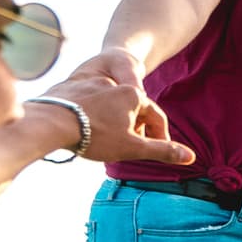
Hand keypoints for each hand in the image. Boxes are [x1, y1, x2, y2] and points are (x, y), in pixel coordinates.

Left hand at [41, 48, 192, 163]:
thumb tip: (191, 157)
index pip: (156, 116)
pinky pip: (91, 103)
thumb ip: (162, 150)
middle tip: (131, 148)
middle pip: (134, 110)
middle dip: (136, 129)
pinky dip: (94, 116)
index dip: (160, 137)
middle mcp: (115, 85)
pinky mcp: (72, 88)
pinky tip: (86, 129)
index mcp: (134, 96)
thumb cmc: (94, 134)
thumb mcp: (133, 147)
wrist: (50, 121)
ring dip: (115, 122)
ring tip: (107, 140)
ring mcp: (93, 84)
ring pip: (112, 106)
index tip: (158, 151)